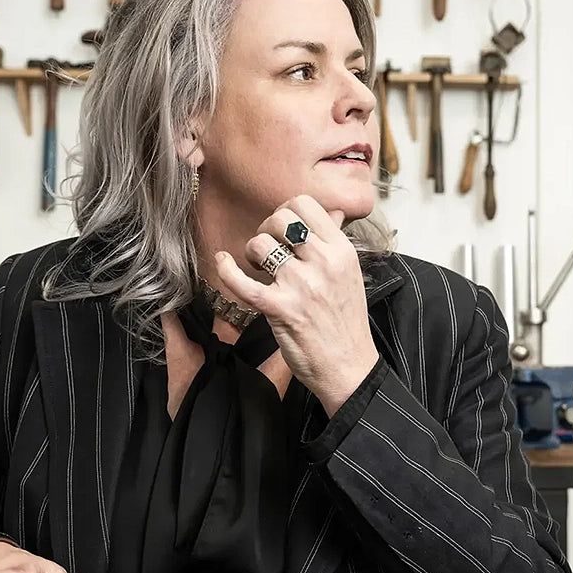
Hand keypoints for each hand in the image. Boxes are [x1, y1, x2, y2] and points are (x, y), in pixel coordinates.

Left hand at [214, 195, 379, 414]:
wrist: (349, 368)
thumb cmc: (347, 323)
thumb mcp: (351, 275)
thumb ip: (336, 242)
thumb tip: (334, 211)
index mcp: (342, 251)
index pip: (306, 204)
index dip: (287, 211)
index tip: (283, 230)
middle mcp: (323, 262)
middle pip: (280, 219)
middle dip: (267, 229)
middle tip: (269, 250)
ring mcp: (301, 285)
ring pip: (261, 244)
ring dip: (253, 253)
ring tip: (258, 268)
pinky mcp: (280, 309)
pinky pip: (243, 283)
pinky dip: (226, 270)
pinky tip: (222, 262)